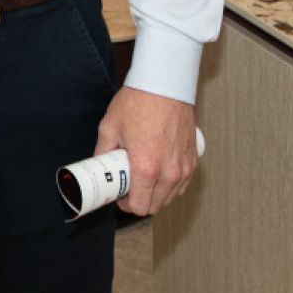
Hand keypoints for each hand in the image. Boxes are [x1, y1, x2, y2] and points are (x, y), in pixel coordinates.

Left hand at [94, 86, 197, 215]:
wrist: (164, 86)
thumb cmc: (138, 103)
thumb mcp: (110, 127)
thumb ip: (102, 151)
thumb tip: (98, 165)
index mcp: (146, 168)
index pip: (139, 206)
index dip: (125, 205)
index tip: (119, 196)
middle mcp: (169, 172)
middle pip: (155, 206)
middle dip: (139, 200)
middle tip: (128, 186)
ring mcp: (184, 168)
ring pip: (170, 197)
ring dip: (156, 193)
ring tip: (142, 176)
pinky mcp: (193, 160)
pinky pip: (182, 184)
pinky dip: (170, 184)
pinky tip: (159, 171)